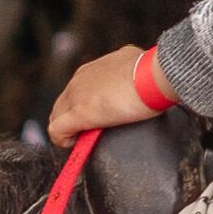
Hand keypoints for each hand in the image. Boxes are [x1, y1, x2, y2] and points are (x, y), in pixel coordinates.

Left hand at [46, 48, 162, 142]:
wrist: (154, 76)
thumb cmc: (153, 73)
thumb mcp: (136, 68)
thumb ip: (130, 74)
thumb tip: (139, 81)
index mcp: (95, 69)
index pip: (77, 90)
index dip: (81, 106)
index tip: (93, 117)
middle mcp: (81, 79)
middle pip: (63, 103)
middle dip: (70, 119)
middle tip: (85, 133)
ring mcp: (77, 96)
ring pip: (57, 115)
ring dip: (67, 129)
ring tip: (80, 140)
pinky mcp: (79, 113)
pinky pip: (57, 130)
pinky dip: (62, 140)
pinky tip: (72, 145)